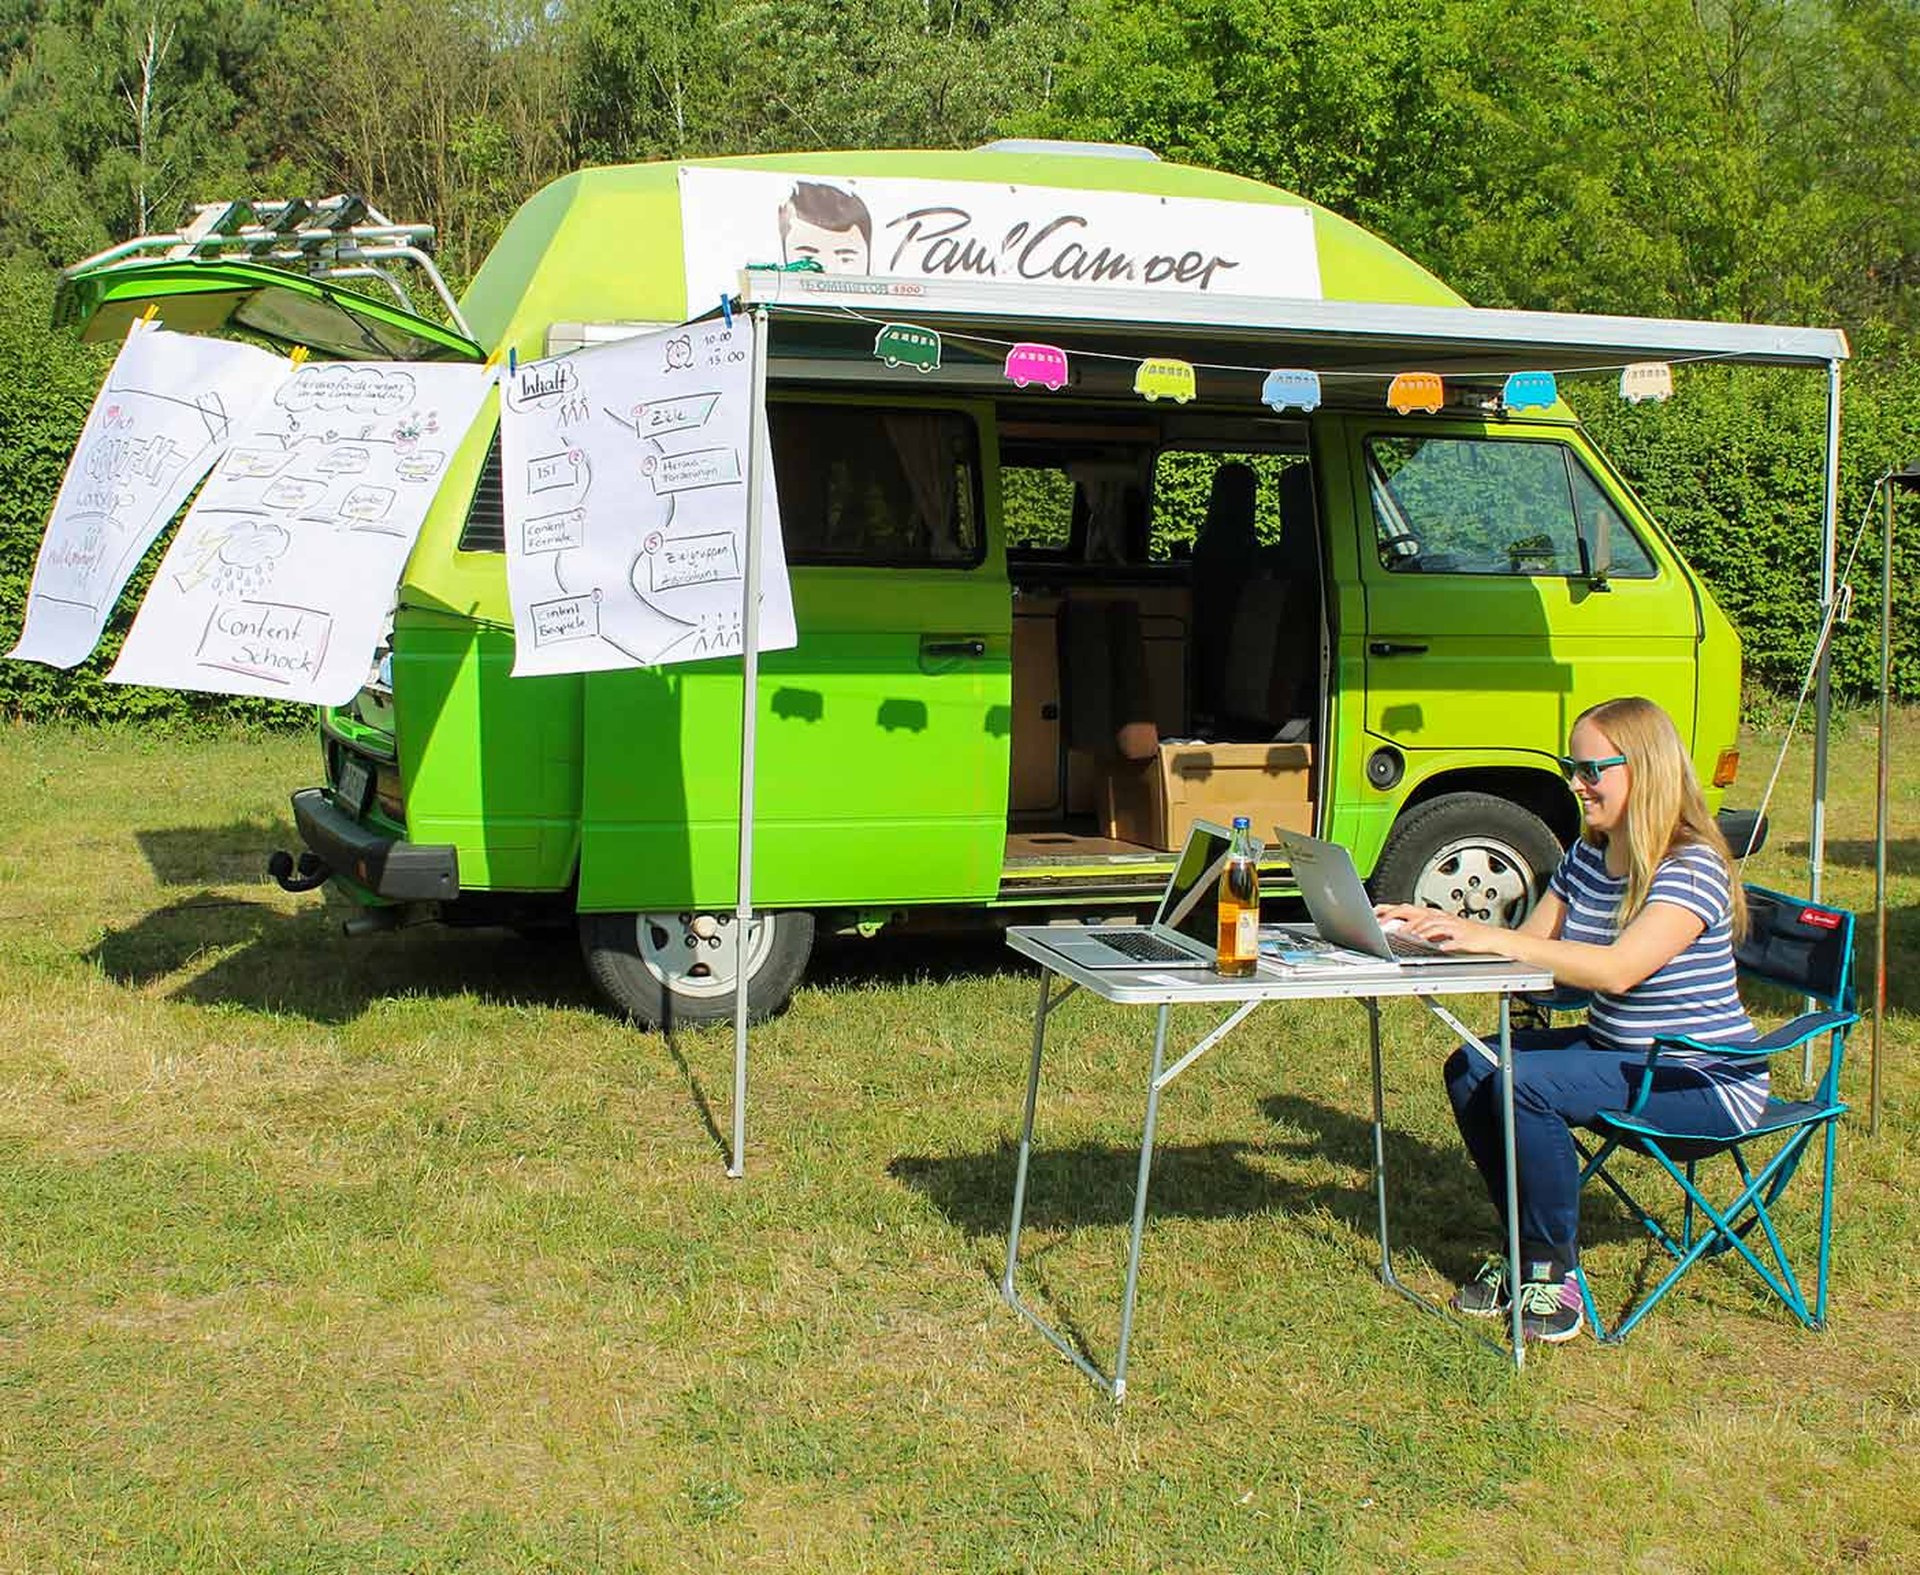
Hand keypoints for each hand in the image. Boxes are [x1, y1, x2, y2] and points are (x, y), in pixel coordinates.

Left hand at [1372, 903, 1514, 956]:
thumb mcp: (1440, 931)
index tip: (1374, 912)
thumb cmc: (1465, 935)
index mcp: (1434, 915)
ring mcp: (1453, 926)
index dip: (1390, 909)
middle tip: (1383, 923)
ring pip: (1433, 923)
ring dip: (1420, 929)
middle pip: (1416, 911)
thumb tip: (1406, 931)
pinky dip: (1446, 942)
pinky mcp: (1465, 937)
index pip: (1408, 908)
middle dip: (1398, 915)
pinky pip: (1454, 938)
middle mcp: (1441, 917)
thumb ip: (1424, 930)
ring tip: (1409, 934)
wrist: (1490, 938)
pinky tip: (1440, 946)